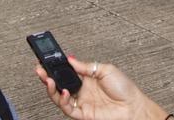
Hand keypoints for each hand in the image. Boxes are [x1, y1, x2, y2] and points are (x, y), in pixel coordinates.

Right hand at [35, 55, 168, 119]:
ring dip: (51, 88)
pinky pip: (67, 108)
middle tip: (39, 69)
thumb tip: (70, 59)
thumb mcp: (105, 69)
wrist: (133, 106)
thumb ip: (85, 66)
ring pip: (59, 96)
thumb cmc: (124, 88)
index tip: (45, 59)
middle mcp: (81, 90)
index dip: (55, 66)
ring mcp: (81, 102)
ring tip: (48, 80)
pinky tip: (64, 92)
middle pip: (59, 83)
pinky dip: (62, 100)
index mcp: (86, 78)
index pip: (65, 71)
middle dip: (47, 76)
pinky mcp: (83, 113)